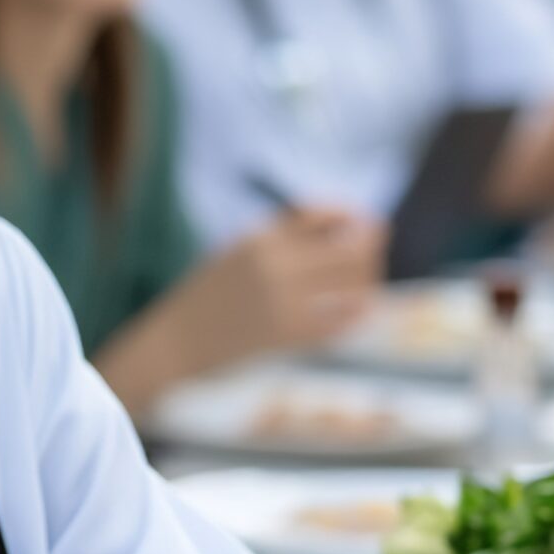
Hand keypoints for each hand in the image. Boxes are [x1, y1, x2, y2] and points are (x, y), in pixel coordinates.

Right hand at [93, 206, 380, 410]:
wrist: (176, 341)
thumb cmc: (208, 297)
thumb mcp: (238, 253)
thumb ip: (280, 240)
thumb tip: (342, 230)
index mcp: (259, 237)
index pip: (319, 213)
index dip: (349, 214)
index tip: (362, 221)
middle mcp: (273, 263)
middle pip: (346, 247)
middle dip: (370, 246)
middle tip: (377, 249)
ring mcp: (281, 300)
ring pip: (349, 284)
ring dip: (368, 280)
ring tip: (369, 283)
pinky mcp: (285, 334)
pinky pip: (338, 322)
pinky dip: (355, 315)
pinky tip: (360, 312)